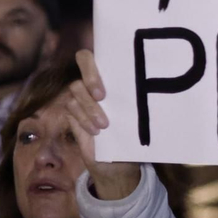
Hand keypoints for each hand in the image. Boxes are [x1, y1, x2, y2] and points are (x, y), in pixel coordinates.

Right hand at [60, 49, 140, 201]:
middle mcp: (95, 81)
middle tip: (102, 97)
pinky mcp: (72, 112)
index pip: (100, 54)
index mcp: (114, 75)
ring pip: (76, 89)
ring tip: (104, 125)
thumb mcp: (136, 118)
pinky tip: (95, 132)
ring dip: (89, 107)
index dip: (95, 64)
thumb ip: (133, 102)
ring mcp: (81, 96)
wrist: (116, 164)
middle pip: (83, 62)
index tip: (105, 87)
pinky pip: (71, 107)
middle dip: (91, 79)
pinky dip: (83, 119)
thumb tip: (146, 89)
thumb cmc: (130, 135)